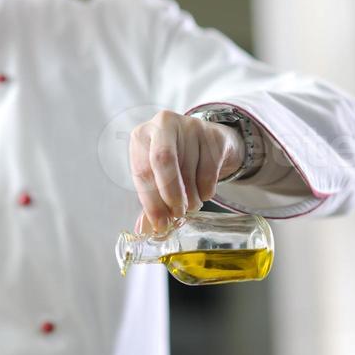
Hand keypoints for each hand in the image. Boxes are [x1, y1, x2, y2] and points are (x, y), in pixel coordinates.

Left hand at [129, 109, 244, 231]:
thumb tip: (144, 231)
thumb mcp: (157, 176)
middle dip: (171, 194)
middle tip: (178, 215)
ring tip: (190, 205)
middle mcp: (163, 124)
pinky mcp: (212, 134)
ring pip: (189, 170)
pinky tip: (202, 192)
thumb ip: (150, 201)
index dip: (150, 202)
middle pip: (164, 161)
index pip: (142, 171)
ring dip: (191, 198)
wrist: (204, 140)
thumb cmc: (174, 161)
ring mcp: (190, 126)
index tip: (160, 224)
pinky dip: (206, 191)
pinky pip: (209, 171)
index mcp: (141, 135)